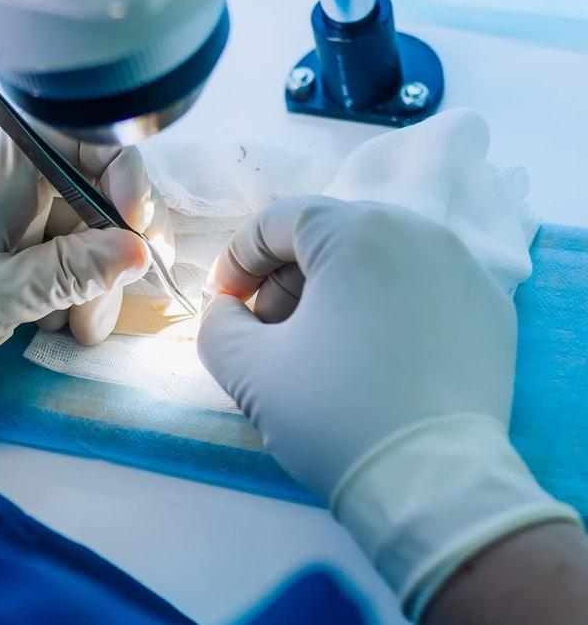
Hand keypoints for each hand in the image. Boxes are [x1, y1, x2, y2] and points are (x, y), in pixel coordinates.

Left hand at [0, 127, 169, 410]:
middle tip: (98, 320)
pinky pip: (38, 251)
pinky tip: (46, 324)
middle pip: (84, 198)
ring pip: (67, 232)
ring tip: (73, 332)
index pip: (86, 143)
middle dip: (104, 258)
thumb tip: (137, 249)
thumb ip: (74, 269)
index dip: (126, 185)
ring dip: (83, 282)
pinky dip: (54, 286)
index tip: (140, 240)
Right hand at [197, 196, 577, 617]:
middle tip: (268, 332)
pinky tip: (370, 358)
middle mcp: (419, 231)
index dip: (238, 259)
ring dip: (333, 293)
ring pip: (376, 260)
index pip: (278, 221)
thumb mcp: (247, 368)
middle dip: (285, 278)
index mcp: (358, 231)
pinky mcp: (490, 309)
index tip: (225, 304)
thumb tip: (227, 311)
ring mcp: (464, 269)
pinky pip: (419, 289)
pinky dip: (383, 309)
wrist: (434, 486)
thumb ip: (217, 323)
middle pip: (329, 236)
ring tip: (318, 349)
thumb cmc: (334, 414)